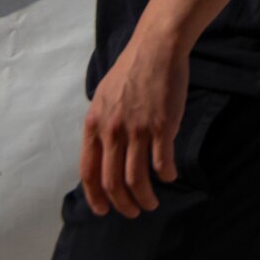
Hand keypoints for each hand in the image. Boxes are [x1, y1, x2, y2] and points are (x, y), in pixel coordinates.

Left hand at [80, 31, 187, 217]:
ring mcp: (137, 130)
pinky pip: (161, 162)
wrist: (156, 48)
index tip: (104, 210)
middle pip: (112, 182)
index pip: (88, 173)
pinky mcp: (162, 126)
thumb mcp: (104, 97)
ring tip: (151, 203)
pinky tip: (170, 176)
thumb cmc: (131, 70)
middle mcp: (112, 131)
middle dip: (122, 204)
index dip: (96, 197)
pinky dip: (166, 175)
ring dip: (145, 197)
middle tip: (133, 212)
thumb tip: (104, 149)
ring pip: (137, 178)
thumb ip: (102, 125)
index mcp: (94, 125)